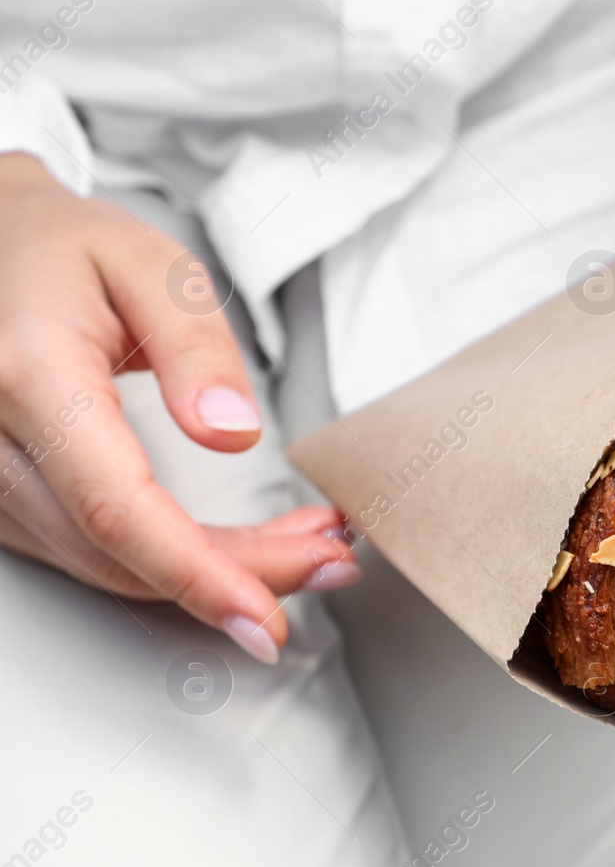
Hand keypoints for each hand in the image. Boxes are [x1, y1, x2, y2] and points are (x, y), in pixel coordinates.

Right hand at [0, 152, 356, 662]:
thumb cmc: (63, 250)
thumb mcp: (151, 266)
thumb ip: (197, 346)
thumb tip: (234, 434)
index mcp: (28, 378)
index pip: (117, 508)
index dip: (200, 574)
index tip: (266, 617)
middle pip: (124, 552)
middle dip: (240, 574)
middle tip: (330, 562)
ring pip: (111, 565)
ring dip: (215, 571)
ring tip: (304, 545)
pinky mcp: (4, 499)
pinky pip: (93, 551)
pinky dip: (173, 559)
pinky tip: (237, 545)